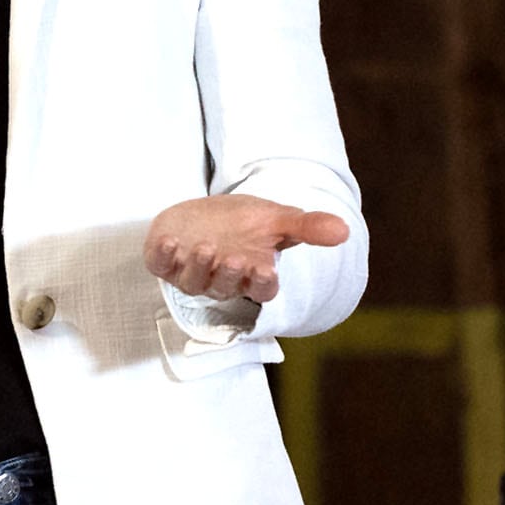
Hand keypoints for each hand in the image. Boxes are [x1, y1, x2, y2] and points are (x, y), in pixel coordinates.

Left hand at [143, 195, 350, 304]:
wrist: (210, 213)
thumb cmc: (246, 222)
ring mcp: (191, 272)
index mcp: (251, 274)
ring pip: (194, 282)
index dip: (261, 283)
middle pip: (226, 287)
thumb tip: (344, 230)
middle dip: (228, 275)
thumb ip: (308, 227)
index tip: (265, 269)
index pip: (260, 290)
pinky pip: (161, 265)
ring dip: (197, 266)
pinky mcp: (165, 260)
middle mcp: (221, 279)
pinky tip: (168, 241)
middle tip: (233, 257)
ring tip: (204, 245)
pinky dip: (162, 255)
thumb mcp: (278, 218)